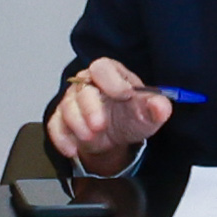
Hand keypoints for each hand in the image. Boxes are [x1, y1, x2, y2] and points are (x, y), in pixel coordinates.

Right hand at [46, 57, 174, 173]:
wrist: (115, 138)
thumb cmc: (129, 117)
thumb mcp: (148, 115)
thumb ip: (156, 108)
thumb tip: (161, 106)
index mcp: (110, 75)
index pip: (103, 68)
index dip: (112, 80)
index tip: (125, 95)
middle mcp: (88, 85)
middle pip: (82, 88)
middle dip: (90, 107)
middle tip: (100, 125)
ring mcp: (73, 102)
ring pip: (67, 107)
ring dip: (77, 124)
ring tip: (91, 137)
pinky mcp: (62, 121)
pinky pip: (55, 126)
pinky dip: (62, 139)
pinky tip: (72, 149)